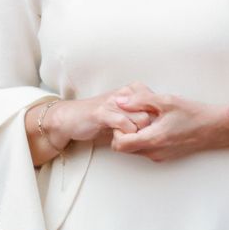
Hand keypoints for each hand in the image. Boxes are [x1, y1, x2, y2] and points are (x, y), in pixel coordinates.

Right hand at [27, 84, 153, 165]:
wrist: (70, 118)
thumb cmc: (97, 117)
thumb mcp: (120, 111)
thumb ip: (137, 113)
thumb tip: (159, 123)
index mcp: (129, 91)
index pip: (155, 103)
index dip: (155, 120)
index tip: (149, 130)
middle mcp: (122, 94)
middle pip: (151, 113)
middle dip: (148, 129)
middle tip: (138, 138)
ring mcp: (112, 102)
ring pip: (141, 119)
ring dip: (137, 134)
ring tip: (128, 138)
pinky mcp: (102, 113)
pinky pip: (124, 124)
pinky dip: (126, 135)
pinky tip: (118, 138)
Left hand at [109, 86, 228, 160]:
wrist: (215, 127)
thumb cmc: (192, 113)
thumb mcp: (165, 100)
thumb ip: (139, 100)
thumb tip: (119, 101)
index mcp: (153, 139)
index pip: (119, 145)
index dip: (116, 130)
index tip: (124, 116)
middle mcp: (155, 152)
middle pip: (124, 148)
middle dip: (122, 132)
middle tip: (132, 116)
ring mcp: (160, 156)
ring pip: (134, 150)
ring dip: (133, 135)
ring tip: (144, 118)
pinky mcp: (165, 156)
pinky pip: (145, 150)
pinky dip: (143, 138)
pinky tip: (153, 124)